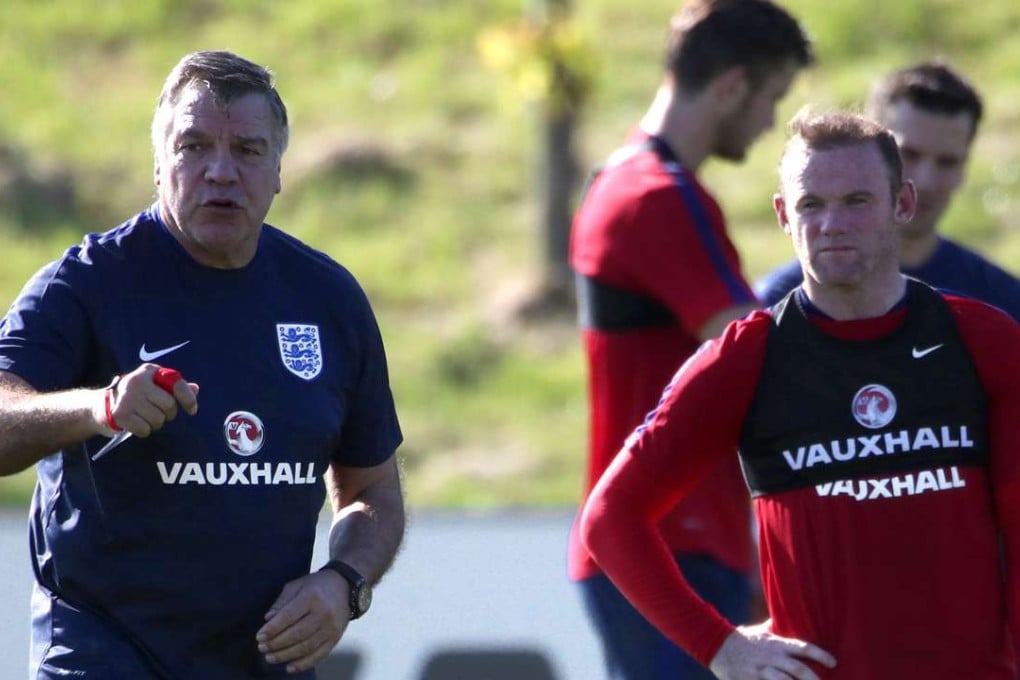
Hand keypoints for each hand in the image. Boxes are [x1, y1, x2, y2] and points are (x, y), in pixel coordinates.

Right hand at [96, 363, 197, 436]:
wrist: (100, 405)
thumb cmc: (134, 396)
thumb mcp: (153, 386)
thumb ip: (174, 388)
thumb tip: (195, 389)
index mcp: (149, 371)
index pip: (176, 384)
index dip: (188, 399)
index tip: (192, 410)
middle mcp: (138, 381)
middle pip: (169, 406)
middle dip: (168, 415)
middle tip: (159, 414)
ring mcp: (128, 398)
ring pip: (158, 420)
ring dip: (155, 424)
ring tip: (144, 417)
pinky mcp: (120, 414)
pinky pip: (145, 429)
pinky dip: (143, 431)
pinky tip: (136, 424)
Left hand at [256, 570, 350, 673]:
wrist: (345, 586)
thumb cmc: (317, 585)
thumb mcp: (297, 585)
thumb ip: (282, 602)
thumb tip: (268, 619)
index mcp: (312, 597)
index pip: (288, 616)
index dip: (272, 629)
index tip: (259, 637)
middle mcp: (323, 613)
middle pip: (296, 634)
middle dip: (276, 644)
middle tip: (262, 648)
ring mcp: (331, 628)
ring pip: (306, 647)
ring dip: (286, 655)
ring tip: (270, 658)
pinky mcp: (336, 638)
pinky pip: (319, 655)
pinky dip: (303, 664)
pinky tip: (289, 667)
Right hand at [709, 620, 836, 679]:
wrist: (717, 646)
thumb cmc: (744, 639)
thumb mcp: (762, 632)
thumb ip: (779, 629)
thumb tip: (794, 615)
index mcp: (776, 645)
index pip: (803, 648)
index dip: (820, 655)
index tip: (833, 662)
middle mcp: (771, 658)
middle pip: (799, 671)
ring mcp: (761, 672)